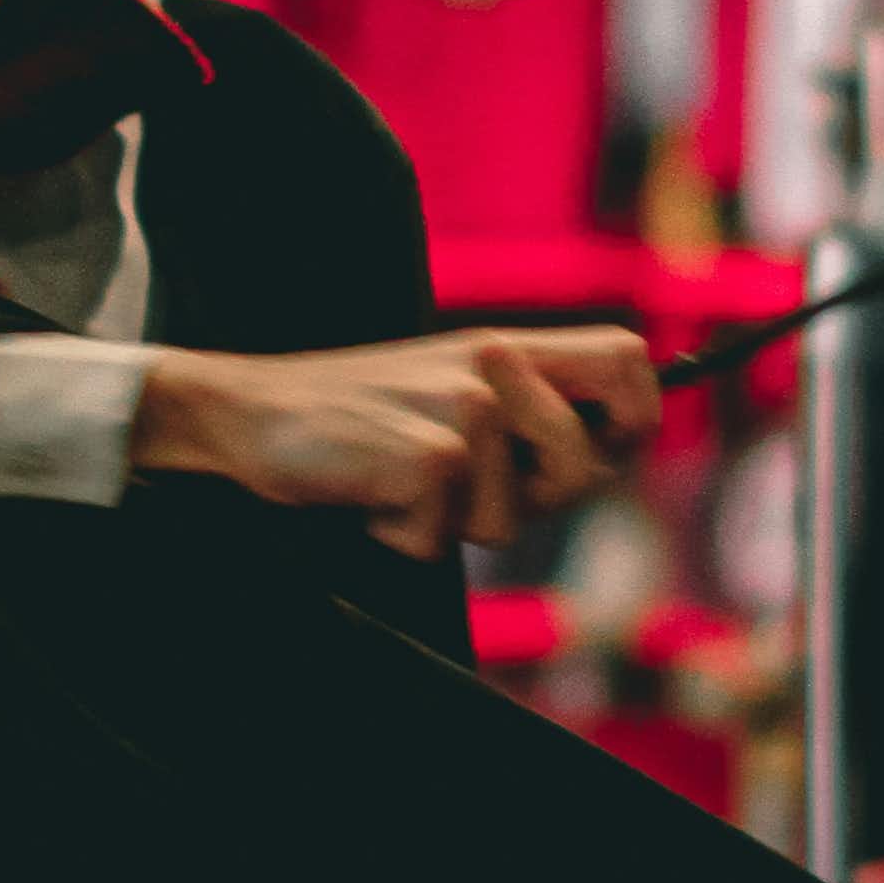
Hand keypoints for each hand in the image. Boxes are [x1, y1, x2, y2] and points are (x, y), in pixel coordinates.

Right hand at [128, 327, 660, 560]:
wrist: (249, 413)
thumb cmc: (351, 418)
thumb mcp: (446, 388)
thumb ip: (521, 408)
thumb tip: (610, 455)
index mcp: (504, 345)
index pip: (628, 358)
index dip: (634, 419)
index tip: (597, 452)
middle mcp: (491, 363)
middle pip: (589, 463)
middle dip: (539, 501)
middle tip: (466, 485)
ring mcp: (462, 408)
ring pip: (514, 519)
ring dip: (454, 524)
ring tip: (398, 478)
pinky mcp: (428, 457)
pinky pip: (446, 538)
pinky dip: (402, 537)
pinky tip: (367, 494)